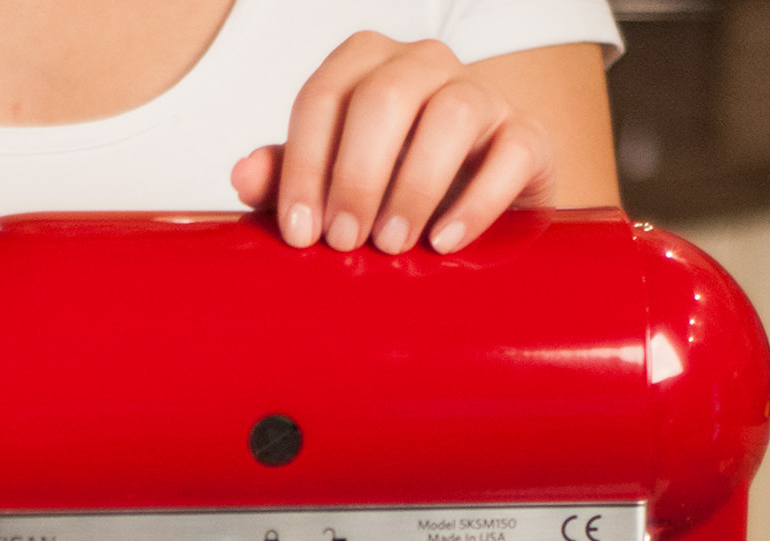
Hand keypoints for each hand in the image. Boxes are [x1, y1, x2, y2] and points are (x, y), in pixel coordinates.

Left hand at [231, 32, 558, 255]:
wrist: (470, 206)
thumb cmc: (386, 188)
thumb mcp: (329, 182)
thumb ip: (286, 176)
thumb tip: (242, 177)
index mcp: (365, 67)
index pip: (323, 97)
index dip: (304, 166)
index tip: (299, 232)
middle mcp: (423, 66)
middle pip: (384, 97)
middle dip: (356, 175)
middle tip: (344, 241)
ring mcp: (481, 95)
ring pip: (450, 114)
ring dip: (413, 186)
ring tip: (391, 246)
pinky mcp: (526, 135)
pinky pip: (511, 153)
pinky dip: (476, 202)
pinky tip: (444, 242)